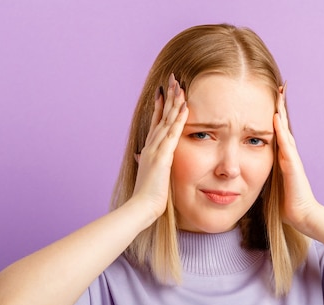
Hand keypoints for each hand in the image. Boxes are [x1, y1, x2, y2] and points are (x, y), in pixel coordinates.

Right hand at [131, 74, 188, 222]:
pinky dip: (179, 119)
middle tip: (173, 79)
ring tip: (180, 85)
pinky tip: (185, 106)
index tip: (164, 92)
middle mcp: (151, 145)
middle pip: (161, 116)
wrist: (141, 206)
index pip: (156, 123)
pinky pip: (173, 133)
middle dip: (168, 97)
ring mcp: (156, 149)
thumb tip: (138, 157)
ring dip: (174, 102)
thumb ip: (146, 163)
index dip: (160, 106)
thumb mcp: (148, 175)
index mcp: (149, 149)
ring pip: (167, 120)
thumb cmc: (146, 195)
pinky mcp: (163, 156)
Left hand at [273, 85, 320, 235]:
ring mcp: (291, 157)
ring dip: (281, 111)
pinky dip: (280, 129)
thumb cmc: (287, 203)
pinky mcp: (292, 164)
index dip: (274, 117)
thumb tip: (250, 175)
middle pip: (283, 125)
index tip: (271, 101)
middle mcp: (288, 154)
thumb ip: (265, 176)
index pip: (277, 133)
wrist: (301, 214)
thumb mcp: (272, 185)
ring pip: (284, 129)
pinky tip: (276, 116)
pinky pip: (284, 142)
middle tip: (279, 87)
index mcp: (283, 158)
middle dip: (280, 106)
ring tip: (279, 93)